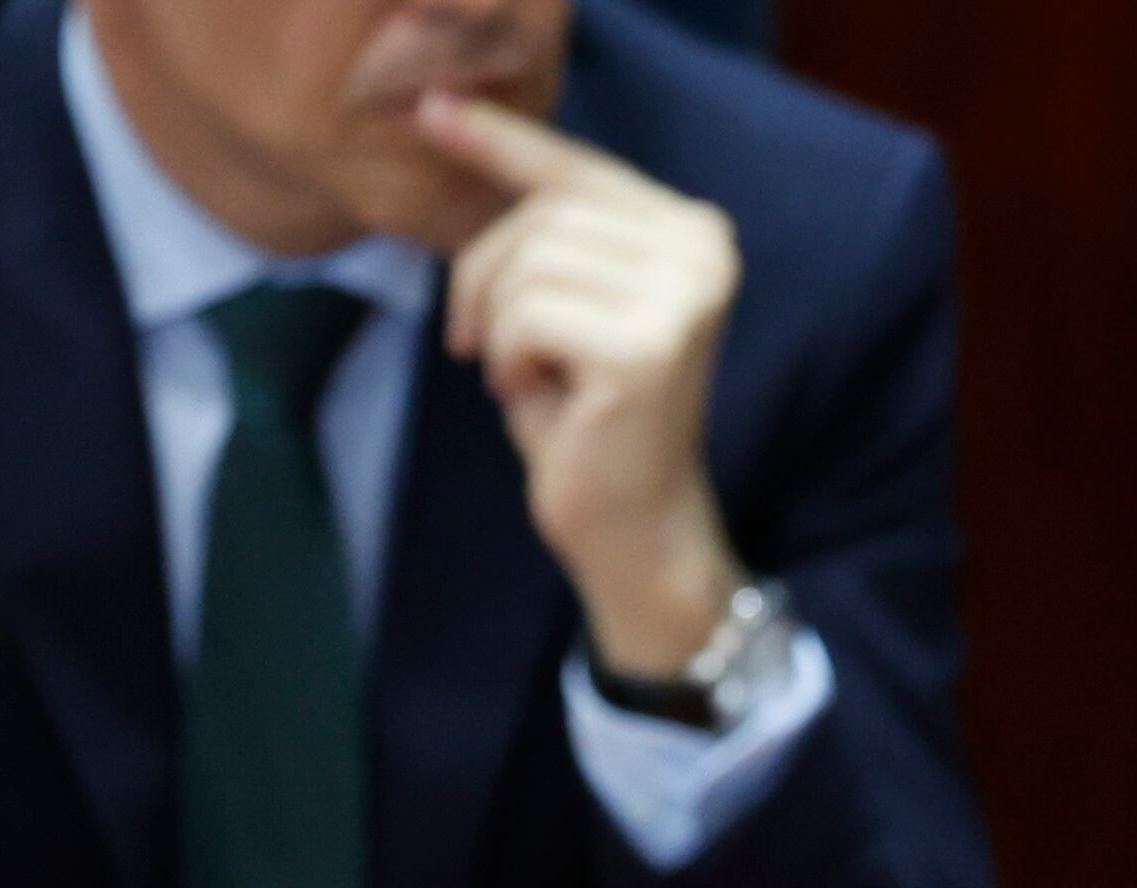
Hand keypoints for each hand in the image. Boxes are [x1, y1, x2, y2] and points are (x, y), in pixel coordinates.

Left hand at [417, 92, 746, 678]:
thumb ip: (546, 223)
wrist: (635, 528)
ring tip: (528, 376)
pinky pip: (526, 315)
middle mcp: (704, 254)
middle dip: (485, 278)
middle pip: (541, 215)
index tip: (432, 110)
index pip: (578, 168)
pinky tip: (542, 399)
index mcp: (695, 234)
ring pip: (528, 263)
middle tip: (489, 349)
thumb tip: (458, 125)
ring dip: (498, 325)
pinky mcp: (646, 350)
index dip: (501, 141)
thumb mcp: (565, 298)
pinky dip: (509, 359)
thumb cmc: (589, 417)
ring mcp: (682, 300)